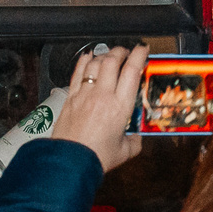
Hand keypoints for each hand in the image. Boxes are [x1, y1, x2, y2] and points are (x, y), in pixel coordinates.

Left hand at [49, 43, 147, 172]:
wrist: (70, 162)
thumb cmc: (95, 157)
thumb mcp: (124, 151)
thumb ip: (134, 142)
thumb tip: (137, 139)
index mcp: (120, 106)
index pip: (132, 71)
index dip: (139, 55)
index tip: (143, 49)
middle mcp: (102, 95)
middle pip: (112, 61)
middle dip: (121, 51)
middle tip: (127, 52)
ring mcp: (84, 94)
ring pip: (94, 64)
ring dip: (104, 55)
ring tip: (109, 56)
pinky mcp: (70, 98)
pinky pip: (77, 73)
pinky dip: (84, 61)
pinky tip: (87, 57)